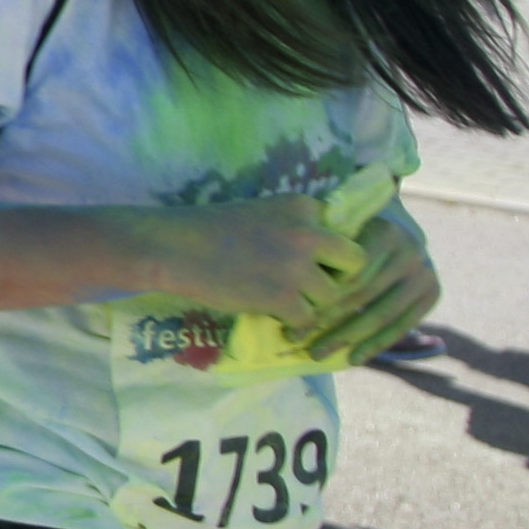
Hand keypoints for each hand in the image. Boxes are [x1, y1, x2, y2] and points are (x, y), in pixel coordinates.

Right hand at [130, 195, 363, 328]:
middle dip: (338, 277)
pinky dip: (294, 322)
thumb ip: (296, 226)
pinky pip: (308, 318)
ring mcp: (297, 267)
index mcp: (303, 206)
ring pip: (332, 295)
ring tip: (286, 302)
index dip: (330, 251)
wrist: (174, 247)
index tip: (311, 260)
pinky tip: (275, 316)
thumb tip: (324, 254)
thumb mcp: (262, 212)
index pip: (344, 232)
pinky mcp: (282, 297)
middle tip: (314, 286)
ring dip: (312, 302)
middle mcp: (308, 234)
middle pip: (354, 263)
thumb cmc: (211, 228)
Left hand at [299, 213, 437, 362]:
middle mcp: (410, 252)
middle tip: (296, 341)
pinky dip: (375, 345)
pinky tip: (352, 359)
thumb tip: (287, 290)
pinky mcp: (432, 293)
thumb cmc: (351, 231)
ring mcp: (424, 273)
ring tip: (318, 354)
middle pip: (362, 296)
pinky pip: (401, 326)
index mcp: (384, 232)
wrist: (397, 226)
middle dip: (328, 322)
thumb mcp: (338, 229)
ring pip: (381, 315)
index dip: (320, 299)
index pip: (348, 275)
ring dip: (347, 339)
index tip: (290, 318)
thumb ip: (323, 250)